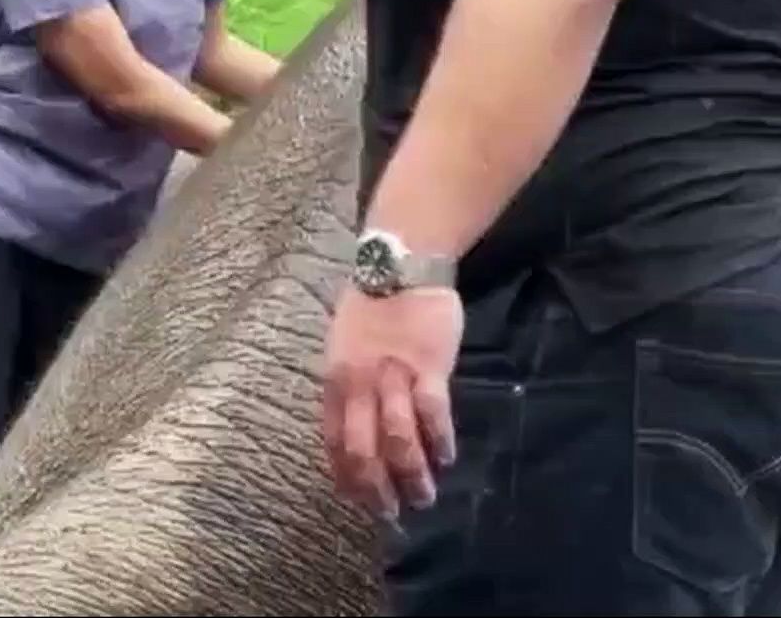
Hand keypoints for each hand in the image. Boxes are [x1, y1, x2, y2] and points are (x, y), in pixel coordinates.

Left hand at [321, 283, 464, 517]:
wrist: (398, 265)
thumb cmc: (370, 309)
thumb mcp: (342, 349)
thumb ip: (347, 389)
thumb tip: (355, 431)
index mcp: (334, 382)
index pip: (333, 443)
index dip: (346, 478)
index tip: (360, 502)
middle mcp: (357, 384)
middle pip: (362, 450)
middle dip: (376, 490)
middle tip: (393, 514)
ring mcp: (391, 375)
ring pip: (397, 439)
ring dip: (411, 475)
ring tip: (424, 497)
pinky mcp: (426, 366)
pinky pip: (431, 412)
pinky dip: (438, 440)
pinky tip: (446, 458)